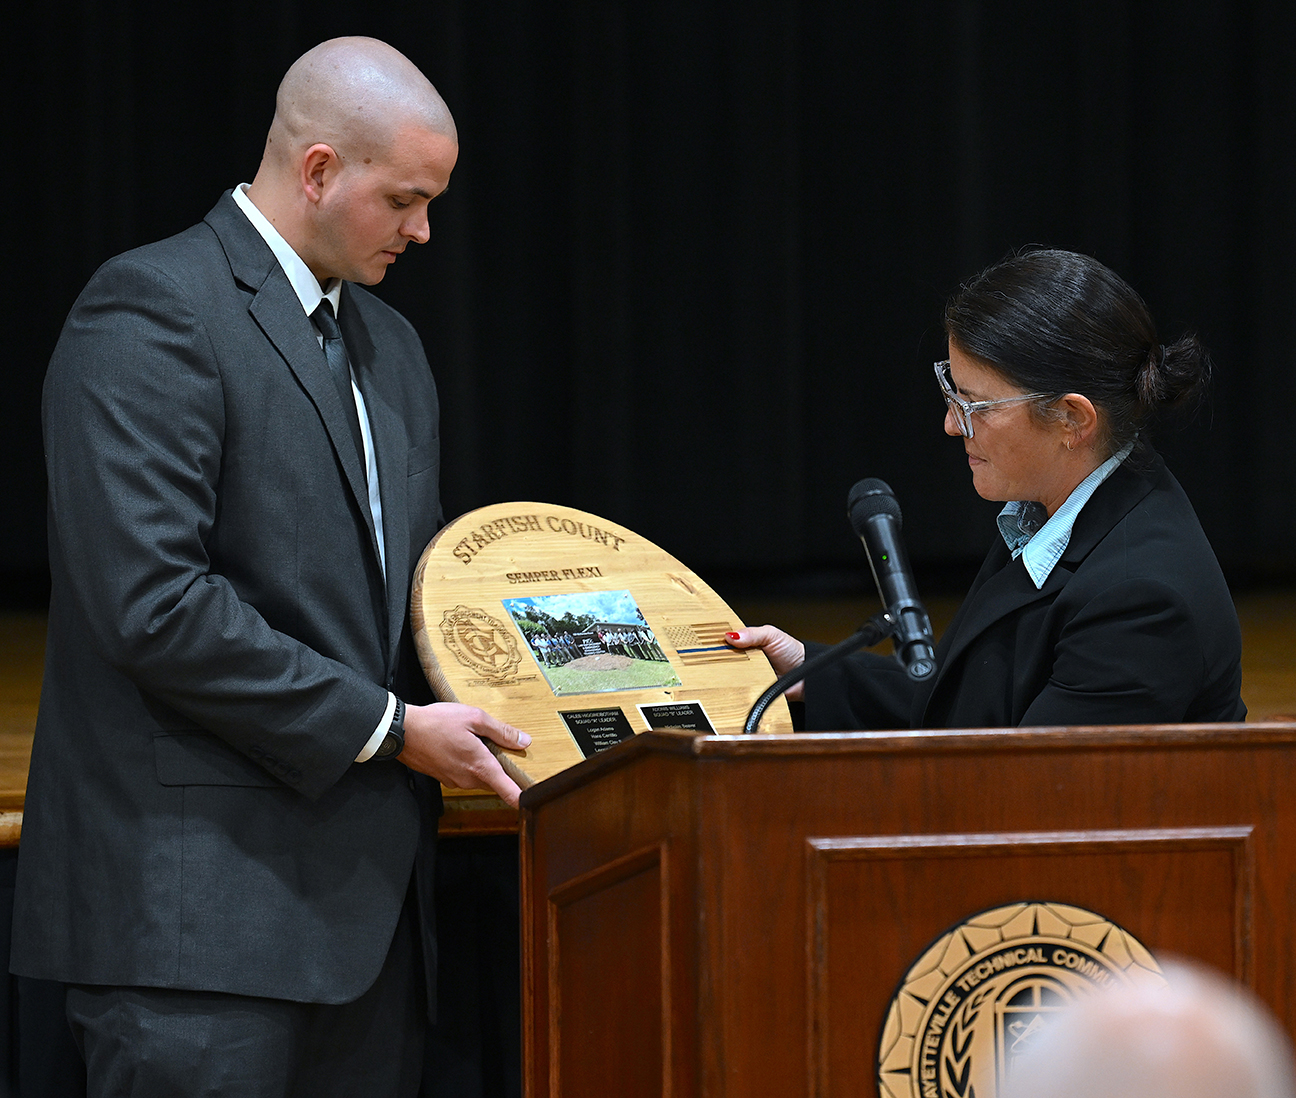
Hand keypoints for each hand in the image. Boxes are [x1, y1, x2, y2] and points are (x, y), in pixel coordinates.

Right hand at [399, 702, 531, 807]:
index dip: (522, 797)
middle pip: (495, 780)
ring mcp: (455, 781)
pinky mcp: (445, 778)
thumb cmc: (437, 723)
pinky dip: (468, 763)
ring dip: (483, 763)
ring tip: (474, 740)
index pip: (507, 790)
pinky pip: (465, 774)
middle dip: (501, 768)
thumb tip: (523, 741)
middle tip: (500, 746)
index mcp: (480, 765)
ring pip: (479, 777)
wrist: (402, 732)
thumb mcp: (474, 718)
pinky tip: (460, 745)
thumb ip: (501, 731)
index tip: (533, 801)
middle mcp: (468, 779)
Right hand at [725, 625, 807, 700]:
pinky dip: (737, 688)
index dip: (720, 642)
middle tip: (721, 658)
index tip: (711, 643)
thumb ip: (752, 633)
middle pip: (724, 659)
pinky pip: (738, 690)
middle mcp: (745, 658)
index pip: (727, 641)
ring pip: (729, 675)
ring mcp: (747, 675)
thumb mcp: (772, 635)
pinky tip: (736, 684)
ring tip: (731, 671)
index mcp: (748, 642)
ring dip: (728, 675)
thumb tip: (731, 636)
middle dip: (721, 659)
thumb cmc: (793, 653)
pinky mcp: (750, 690)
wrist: (806, 677)